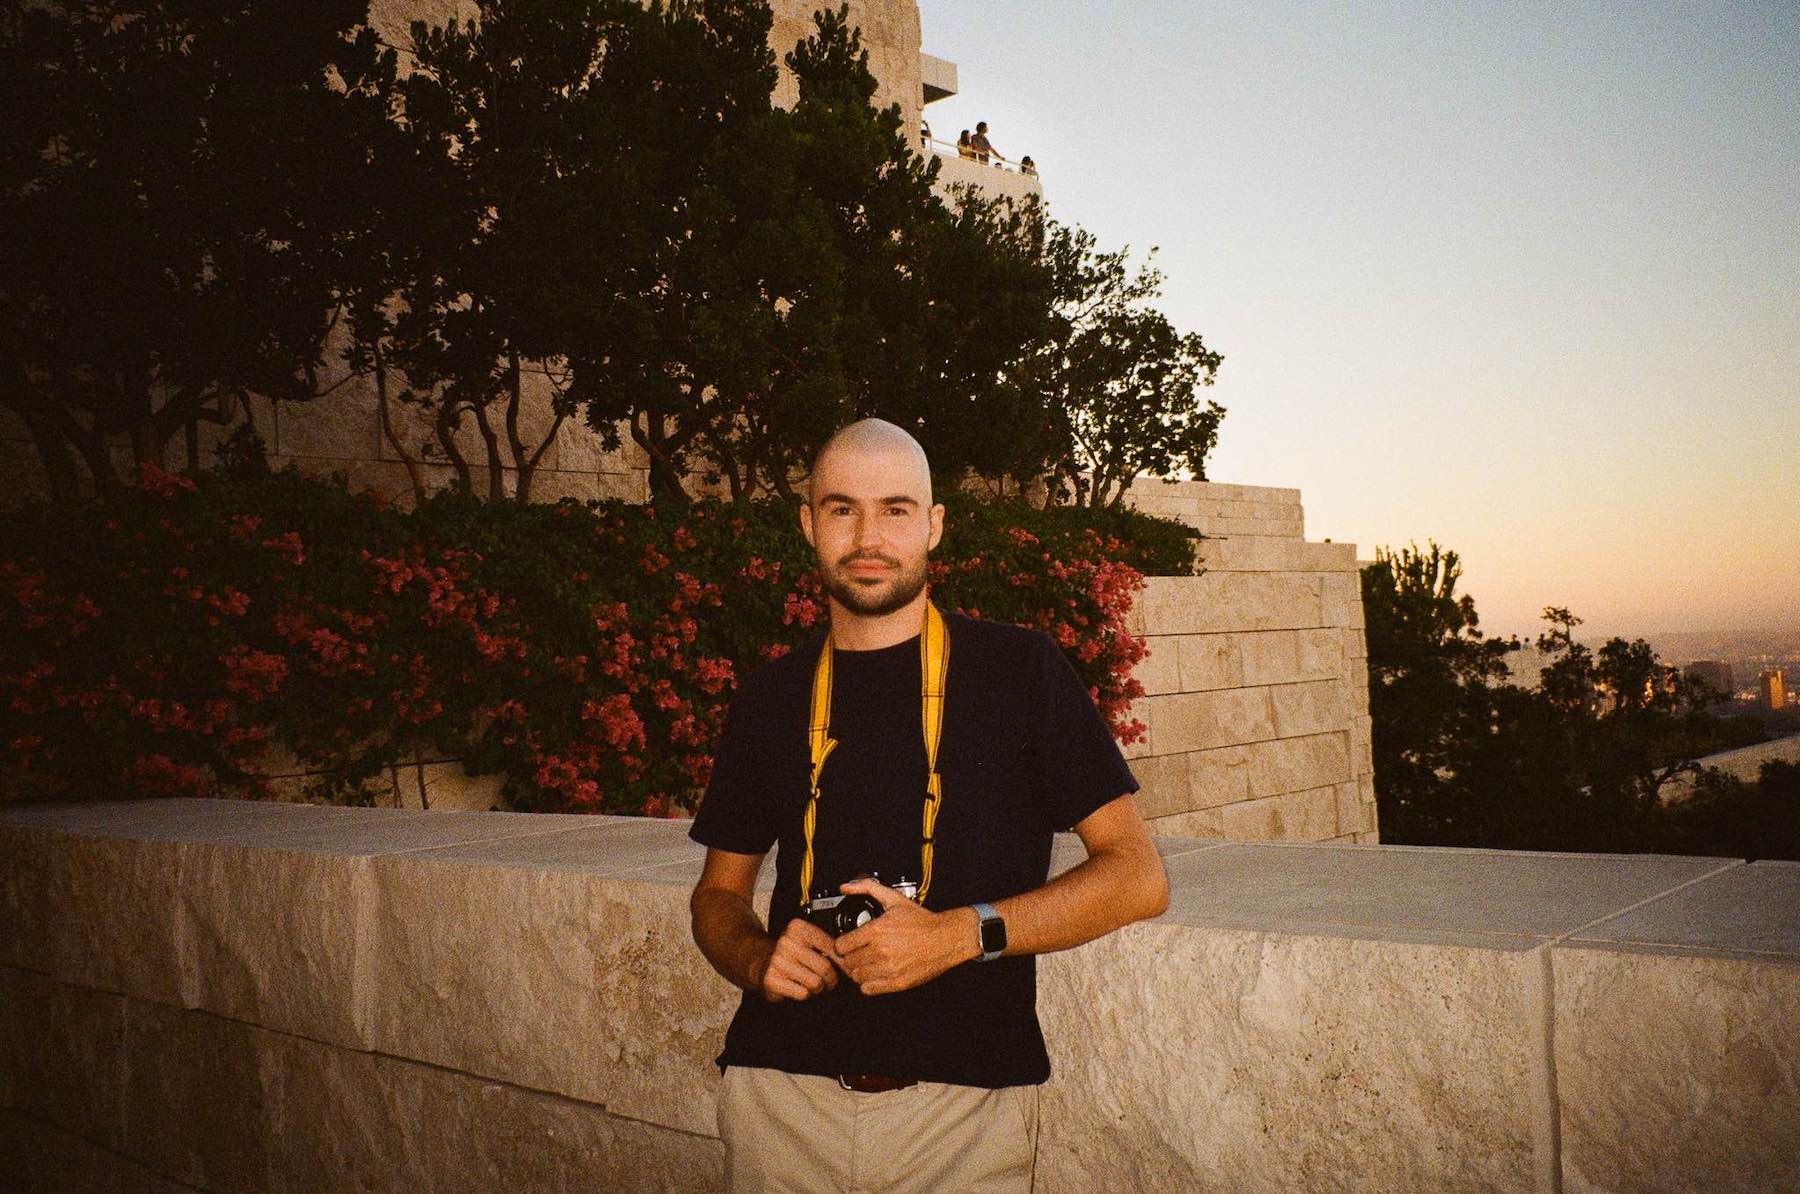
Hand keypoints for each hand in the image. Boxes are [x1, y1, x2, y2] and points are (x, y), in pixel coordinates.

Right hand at [752, 917, 841, 1002]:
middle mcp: (787, 942)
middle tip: (830, 981)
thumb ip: (827, 946)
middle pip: (825, 967)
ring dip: (817, 988)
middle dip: (831, 979)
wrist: (758, 961)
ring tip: (811, 983)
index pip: (831, 946)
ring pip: (815, 983)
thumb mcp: (806, 941)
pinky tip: (797, 986)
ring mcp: (777, 961)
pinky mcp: (772, 979)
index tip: (849, 970)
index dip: (844, 962)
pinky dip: (804, 994)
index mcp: (798, 928)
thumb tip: (850, 962)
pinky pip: (802, 993)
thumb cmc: (789, 953)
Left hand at [831, 879, 975, 995]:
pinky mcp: (896, 982)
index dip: (842, 944)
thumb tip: (846, 887)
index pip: (841, 946)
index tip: (847, 944)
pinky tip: (875, 974)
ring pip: (856, 977)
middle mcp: (881, 950)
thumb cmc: (921, 921)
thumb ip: (867, 888)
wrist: (945, 938)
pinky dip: (868, 983)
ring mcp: (888, 968)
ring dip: (858, 970)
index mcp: (877, 931)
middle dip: (850, 957)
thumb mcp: (894, 899)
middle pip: (848, 962)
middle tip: (858, 953)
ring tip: (867, 963)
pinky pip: (868, 989)